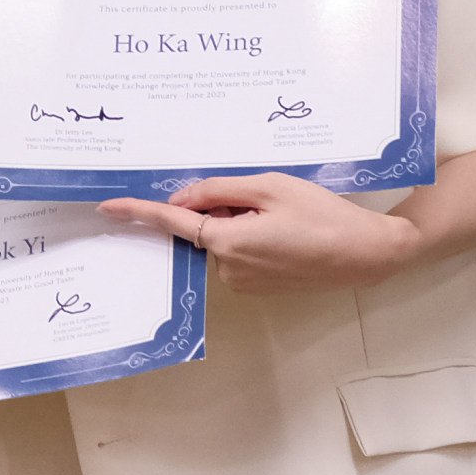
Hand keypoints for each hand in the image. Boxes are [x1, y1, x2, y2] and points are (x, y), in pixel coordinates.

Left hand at [98, 174, 418, 293]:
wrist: (367, 253)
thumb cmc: (323, 215)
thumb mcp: (271, 187)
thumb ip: (221, 189)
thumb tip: (182, 198)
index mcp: (228, 242)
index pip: (174, 223)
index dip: (140, 212)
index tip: (108, 207)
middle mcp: (229, 268)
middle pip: (204, 226)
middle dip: (222, 206)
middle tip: (266, 199)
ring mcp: (243, 282)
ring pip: (223, 238)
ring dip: (240, 220)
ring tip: (286, 215)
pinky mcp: (258, 287)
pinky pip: (239, 252)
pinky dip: (251, 235)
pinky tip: (286, 230)